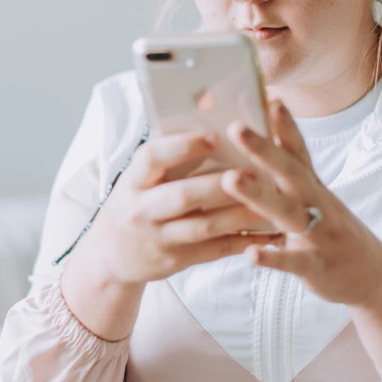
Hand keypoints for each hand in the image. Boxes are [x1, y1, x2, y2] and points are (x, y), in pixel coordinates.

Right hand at [70, 131, 281, 287]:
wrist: (110, 255)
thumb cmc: (135, 202)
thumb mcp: (138, 179)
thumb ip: (169, 158)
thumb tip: (211, 120)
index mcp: (132, 181)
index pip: (151, 158)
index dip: (182, 147)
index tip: (213, 137)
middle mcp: (141, 210)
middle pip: (184, 196)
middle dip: (221, 184)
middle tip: (256, 171)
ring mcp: (158, 239)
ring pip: (205, 226)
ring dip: (241, 213)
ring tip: (271, 199)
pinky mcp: (176, 261)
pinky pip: (215, 250)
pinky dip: (244, 241)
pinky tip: (270, 232)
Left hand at [221, 98, 381, 307]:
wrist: (374, 278)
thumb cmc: (332, 233)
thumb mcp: (314, 202)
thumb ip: (286, 179)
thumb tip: (254, 149)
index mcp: (313, 187)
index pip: (298, 151)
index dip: (285, 125)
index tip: (269, 96)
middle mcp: (318, 205)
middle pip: (290, 173)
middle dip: (263, 149)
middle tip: (235, 126)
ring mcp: (319, 236)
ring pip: (288, 212)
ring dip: (259, 195)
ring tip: (231, 179)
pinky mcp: (317, 268)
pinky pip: (293, 261)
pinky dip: (273, 258)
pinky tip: (250, 253)